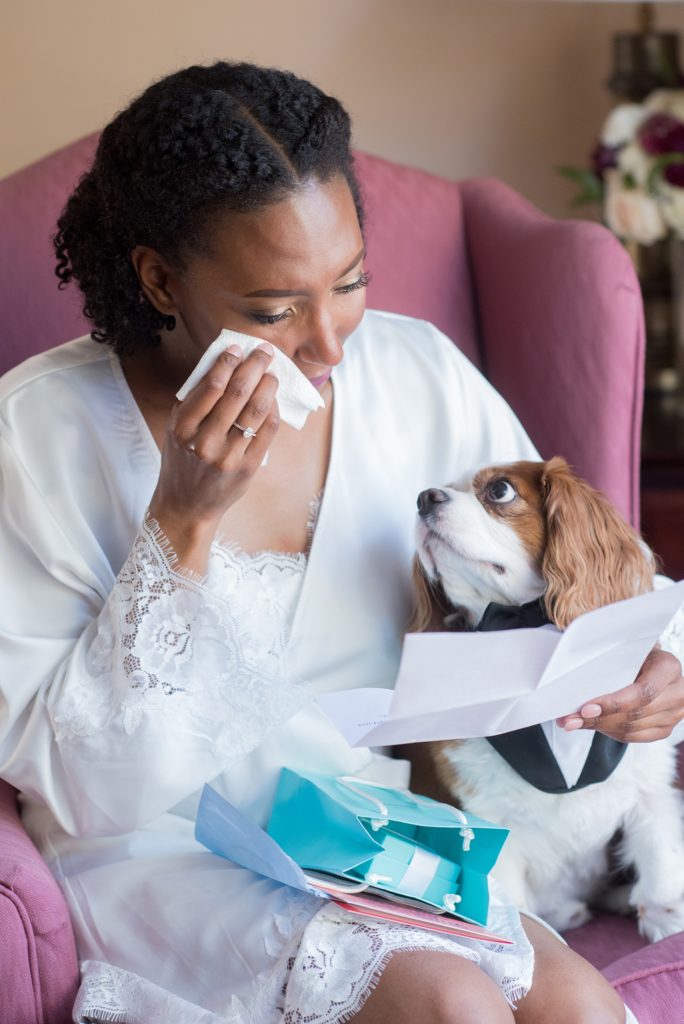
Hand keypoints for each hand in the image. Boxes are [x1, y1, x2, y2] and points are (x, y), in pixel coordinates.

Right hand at [148, 342, 279, 569]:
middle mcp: (205, 441)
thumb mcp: (177, 430)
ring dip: (267, 386)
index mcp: (183, 428)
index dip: (227, 362)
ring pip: (256, 410)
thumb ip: (196, 401)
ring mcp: (228, 456)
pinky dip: (272, 410)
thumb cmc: (182, 461)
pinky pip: (266, 431)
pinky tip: (272, 399)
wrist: (186, 505)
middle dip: (253, 366)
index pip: (210, 386)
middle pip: (237, 394)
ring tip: (271, 374)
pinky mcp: (247, 468)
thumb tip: (223, 365)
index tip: (237, 347)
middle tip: (264, 352)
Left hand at [557, 648, 683, 741]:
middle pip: (635, 715)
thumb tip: (574, 677)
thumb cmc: (633, 652)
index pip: (643, 692)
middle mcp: (678, 692)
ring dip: (598, 727)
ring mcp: (674, 714)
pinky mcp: (664, 729)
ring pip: (631, 729)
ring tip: (572, 722)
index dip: (614, 703)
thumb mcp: (626, 648)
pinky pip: (633, 737)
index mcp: (669, 667)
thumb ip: (609, 660)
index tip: (586, 708)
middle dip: (598, 718)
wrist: (649, 662)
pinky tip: (590, 725)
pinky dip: (608, 732)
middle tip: (569, 719)